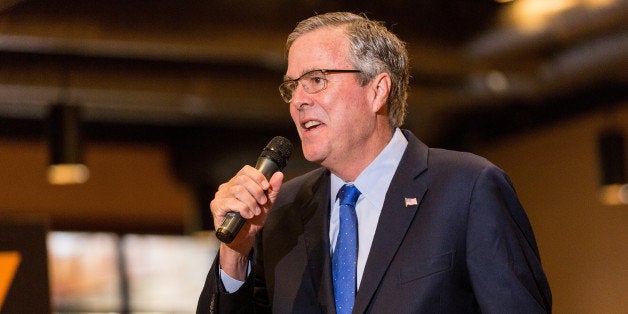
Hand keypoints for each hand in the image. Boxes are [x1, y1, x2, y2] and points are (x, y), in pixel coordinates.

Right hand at [209, 165, 283, 279]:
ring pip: (238, 190)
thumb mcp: (266, 204)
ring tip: (255, 212)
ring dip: (251, 202)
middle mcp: (227, 187)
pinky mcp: (216, 206)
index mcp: (238, 183)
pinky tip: (247, 215)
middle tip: (262, 203)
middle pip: (242, 179)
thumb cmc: (252, 220)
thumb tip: (279, 174)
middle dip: (257, 191)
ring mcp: (220, 196)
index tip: (266, 187)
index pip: (246, 170)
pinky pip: (231, 202)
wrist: (243, 238)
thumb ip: (272, 190)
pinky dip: (243, 209)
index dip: (257, 176)